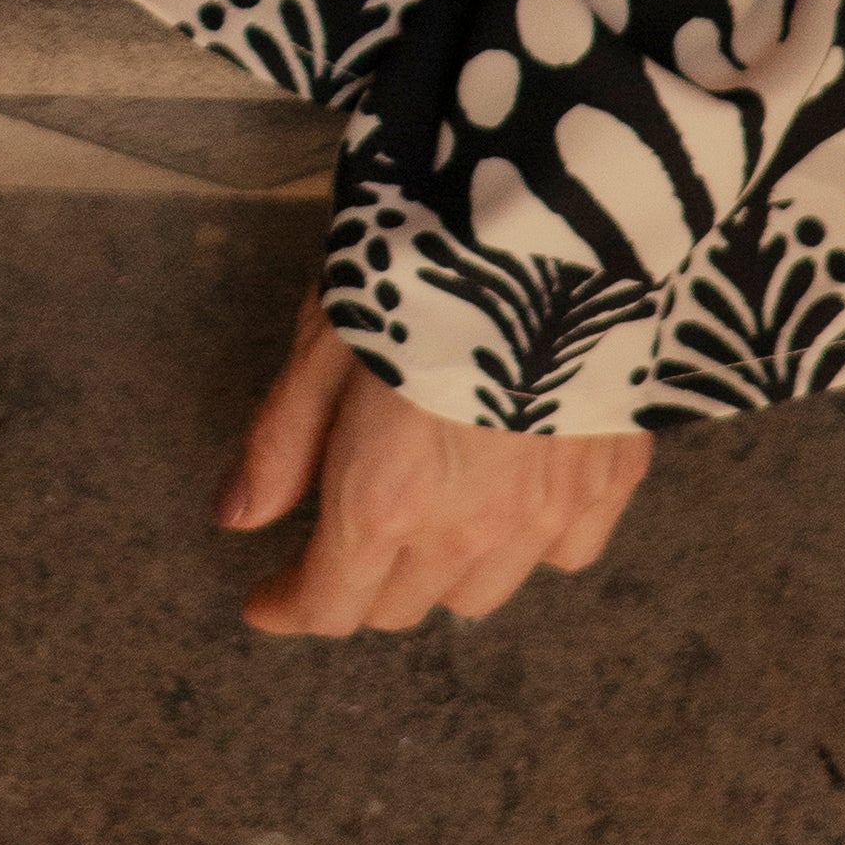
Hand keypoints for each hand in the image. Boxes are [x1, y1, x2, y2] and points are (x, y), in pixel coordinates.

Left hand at [218, 289, 650, 637]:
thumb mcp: (320, 347)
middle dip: (356, 586)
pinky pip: (563, 555)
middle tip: (339, 541)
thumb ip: (279, 446)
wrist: (553, 235)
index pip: (329, 605)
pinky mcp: (609, 486)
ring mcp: (545, 517)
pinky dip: (529, 545)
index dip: (289, 609)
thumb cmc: (415, 276)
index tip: (266, 601)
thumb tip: (236, 521)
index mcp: (381, 504)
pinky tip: (512, 499)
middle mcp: (465, 533)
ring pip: (479, 594)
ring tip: (424, 521)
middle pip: (398, 608)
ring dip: (438, 574)